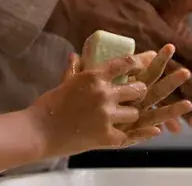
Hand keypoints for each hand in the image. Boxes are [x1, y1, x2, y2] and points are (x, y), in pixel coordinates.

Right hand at [29, 51, 155, 155]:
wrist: (38, 132)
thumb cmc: (48, 106)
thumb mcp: (63, 83)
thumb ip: (74, 69)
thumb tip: (75, 55)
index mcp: (93, 77)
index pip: (125, 64)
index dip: (139, 63)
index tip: (146, 63)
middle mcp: (104, 94)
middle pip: (138, 89)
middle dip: (139, 91)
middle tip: (137, 94)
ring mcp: (107, 116)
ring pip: (135, 112)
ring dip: (132, 114)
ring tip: (127, 116)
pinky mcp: (107, 136)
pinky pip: (132, 136)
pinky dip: (140, 135)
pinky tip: (153, 132)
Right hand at [48, 0, 191, 128]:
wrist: (77, 9)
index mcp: (156, 31)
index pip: (187, 49)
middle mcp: (146, 53)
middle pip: (178, 77)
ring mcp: (132, 68)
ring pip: (161, 93)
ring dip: (181, 109)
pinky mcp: (118, 78)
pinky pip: (138, 98)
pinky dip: (152, 113)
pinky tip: (165, 127)